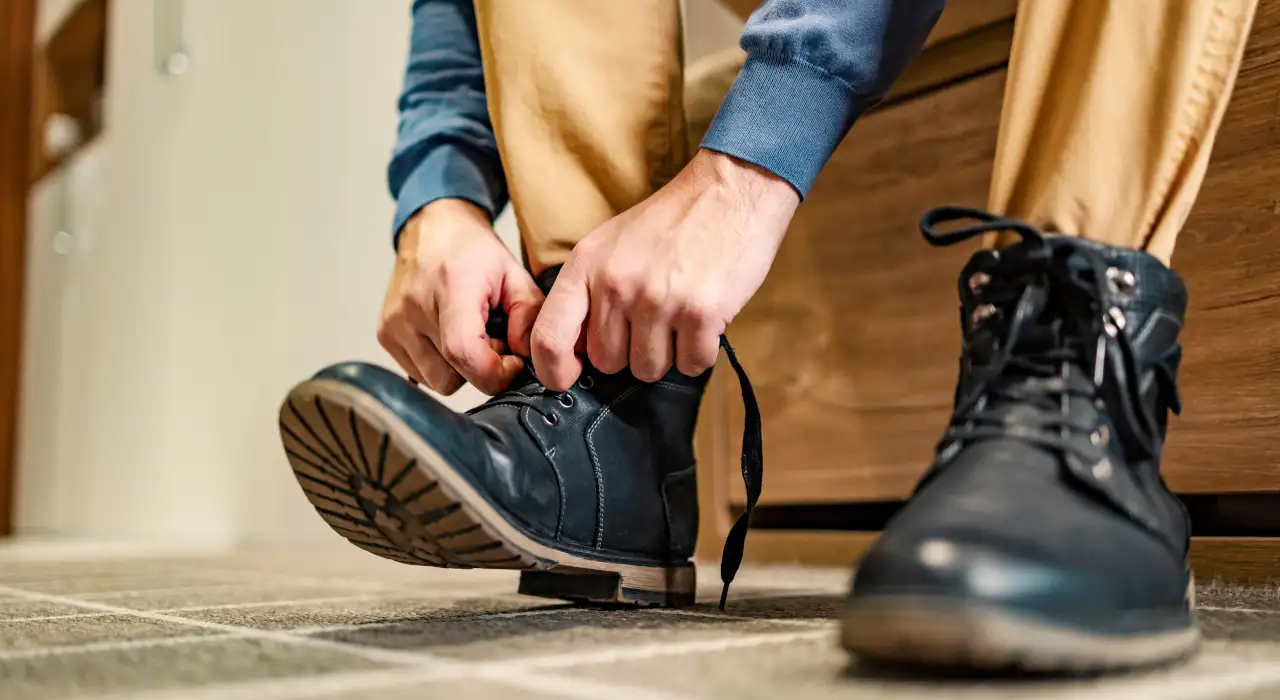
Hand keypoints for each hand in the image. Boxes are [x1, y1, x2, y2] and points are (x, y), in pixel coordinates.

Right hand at [378, 199, 542, 394]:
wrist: (431, 229)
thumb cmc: (474, 252)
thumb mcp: (515, 274)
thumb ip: (530, 316)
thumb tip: (528, 357)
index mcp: (451, 287)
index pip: (463, 352)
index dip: (494, 372)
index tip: (512, 362)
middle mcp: (414, 307)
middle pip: (451, 377)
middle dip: (481, 370)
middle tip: (492, 340)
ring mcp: (395, 323)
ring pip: (435, 382)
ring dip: (460, 369)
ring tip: (469, 335)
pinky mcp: (384, 334)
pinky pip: (419, 375)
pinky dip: (440, 365)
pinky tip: (449, 336)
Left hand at [531, 150, 799, 390]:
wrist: (729, 191)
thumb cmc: (670, 221)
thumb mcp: (609, 244)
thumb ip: (586, 292)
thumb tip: (573, 349)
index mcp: (586, 266)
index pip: (549, 337)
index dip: (552, 370)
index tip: (568, 377)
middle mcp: (617, 285)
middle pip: (607, 362)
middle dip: (629, 351)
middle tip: (652, 320)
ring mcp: (658, 300)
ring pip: (649, 369)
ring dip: (667, 353)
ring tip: (679, 315)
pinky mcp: (700, 313)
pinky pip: (691, 364)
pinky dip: (700, 352)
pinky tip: (703, 320)